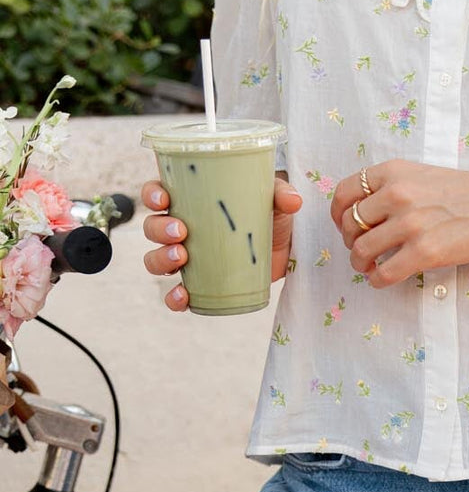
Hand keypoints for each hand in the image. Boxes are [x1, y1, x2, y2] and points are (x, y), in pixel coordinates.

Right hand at [141, 174, 302, 310]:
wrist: (285, 250)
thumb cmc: (270, 217)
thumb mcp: (275, 201)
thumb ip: (282, 195)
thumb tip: (293, 201)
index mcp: (190, 201)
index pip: (158, 193)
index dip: (152, 195)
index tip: (163, 199)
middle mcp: (182, 228)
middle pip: (153, 227)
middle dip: (159, 230)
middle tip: (181, 231)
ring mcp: (188, 257)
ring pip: (156, 259)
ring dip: (161, 258)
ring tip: (182, 256)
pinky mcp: (200, 283)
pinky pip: (175, 294)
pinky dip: (173, 298)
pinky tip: (182, 296)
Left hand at [330, 159, 468, 287]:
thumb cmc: (468, 193)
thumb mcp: (424, 175)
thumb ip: (394, 186)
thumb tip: (365, 210)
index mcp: (394, 172)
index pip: (345, 193)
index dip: (338, 215)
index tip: (345, 227)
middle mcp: (397, 195)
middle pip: (350, 225)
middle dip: (350, 243)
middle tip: (361, 251)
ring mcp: (410, 224)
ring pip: (361, 252)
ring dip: (360, 265)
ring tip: (369, 268)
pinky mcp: (424, 252)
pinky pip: (383, 273)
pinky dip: (377, 281)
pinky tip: (383, 279)